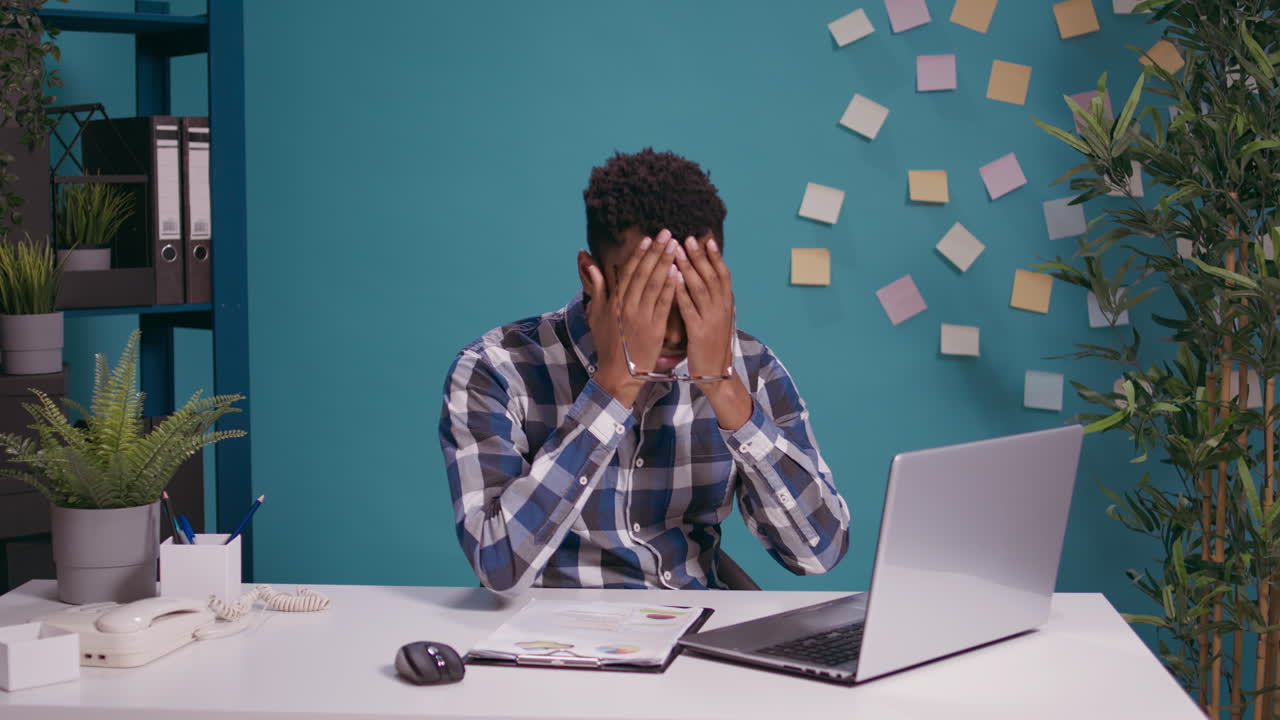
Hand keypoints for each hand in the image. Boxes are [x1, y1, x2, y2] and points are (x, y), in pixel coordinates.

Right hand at [584, 229, 678, 405]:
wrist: (618, 373)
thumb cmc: (607, 344)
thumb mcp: (596, 314)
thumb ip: (596, 287)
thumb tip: (586, 261)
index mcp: (614, 302)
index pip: (628, 272)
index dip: (639, 254)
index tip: (648, 238)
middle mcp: (627, 306)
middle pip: (643, 273)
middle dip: (656, 252)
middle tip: (668, 234)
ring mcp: (641, 317)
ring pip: (654, 285)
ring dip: (665, 263)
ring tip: (676, 246)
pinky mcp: (655, 329)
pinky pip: (663, 304)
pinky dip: (670, 287)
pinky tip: (678, 272)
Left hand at [673, 234, 733, 379]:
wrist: (716, 376)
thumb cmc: (711, 346)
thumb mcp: (717, 320)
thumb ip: (713, 300)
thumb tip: (706, 279)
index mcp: (726, 305)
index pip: (722, 274)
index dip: (714, 256)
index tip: (705, 238)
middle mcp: (722, 309)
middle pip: (711, 276)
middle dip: (699, 256)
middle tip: (688, 238)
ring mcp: (712, 320)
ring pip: (700, 288)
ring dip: (689, 267)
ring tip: (677, 251)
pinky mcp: (700, 332)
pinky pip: (689, 307)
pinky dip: (681, 291)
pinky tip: (673, 278)